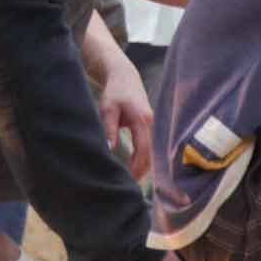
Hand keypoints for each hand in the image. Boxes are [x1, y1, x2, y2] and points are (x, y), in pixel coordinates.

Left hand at [97, 56, 154, 180]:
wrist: (124, 76)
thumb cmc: (114, 91)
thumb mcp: (107, 108)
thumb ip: (109, 128)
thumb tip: (110, 148)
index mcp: (142, 120)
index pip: (143, 149)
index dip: (137, 166)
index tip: (128, 179)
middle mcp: (151, 124)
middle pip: (150, 154)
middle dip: (141, 170)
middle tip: (129, 185)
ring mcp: (152, 125)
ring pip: (151, 151)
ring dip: (143, 165)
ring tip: (131, 179)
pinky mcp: (149, 125)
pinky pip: (148, 145)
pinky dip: (143, 157)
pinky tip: (134, 166)